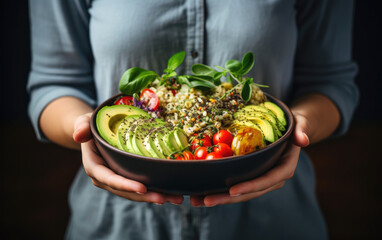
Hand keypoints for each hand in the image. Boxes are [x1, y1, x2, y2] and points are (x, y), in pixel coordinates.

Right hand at [73, 113, 183, 204]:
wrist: (95, 130)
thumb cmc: (91, 124)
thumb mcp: (84, 121)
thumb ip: (81, 126)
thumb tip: (78, 136)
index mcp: (94, 167)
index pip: (109, 179)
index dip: (125, 185)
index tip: (142, 188)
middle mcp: (105, 178)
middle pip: (126, 191)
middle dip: (145, 196)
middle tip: (165, 198)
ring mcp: (118, 180)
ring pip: (136, 193)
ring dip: (156, 196)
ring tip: (176, 198)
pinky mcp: (128, 178)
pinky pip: (142, 187)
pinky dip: (157, 190)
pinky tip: (173, 193)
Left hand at [190, 112, 309, 206]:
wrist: (290, 129)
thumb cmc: (294, 124)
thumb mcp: (300, 123)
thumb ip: (302, 130)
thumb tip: (304, 140)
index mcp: (284, 167)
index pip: (268, 180)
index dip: (250, 186)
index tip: (232, 190)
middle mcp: (272, 178)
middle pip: (249, 191)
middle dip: (227, 198)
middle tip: (205, 200)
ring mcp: (260, 178)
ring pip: (240, 193)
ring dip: (219, 197)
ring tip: (196, 200)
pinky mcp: (250, 176)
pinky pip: (235, 185)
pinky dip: (219, 189)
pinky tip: (200, 191)